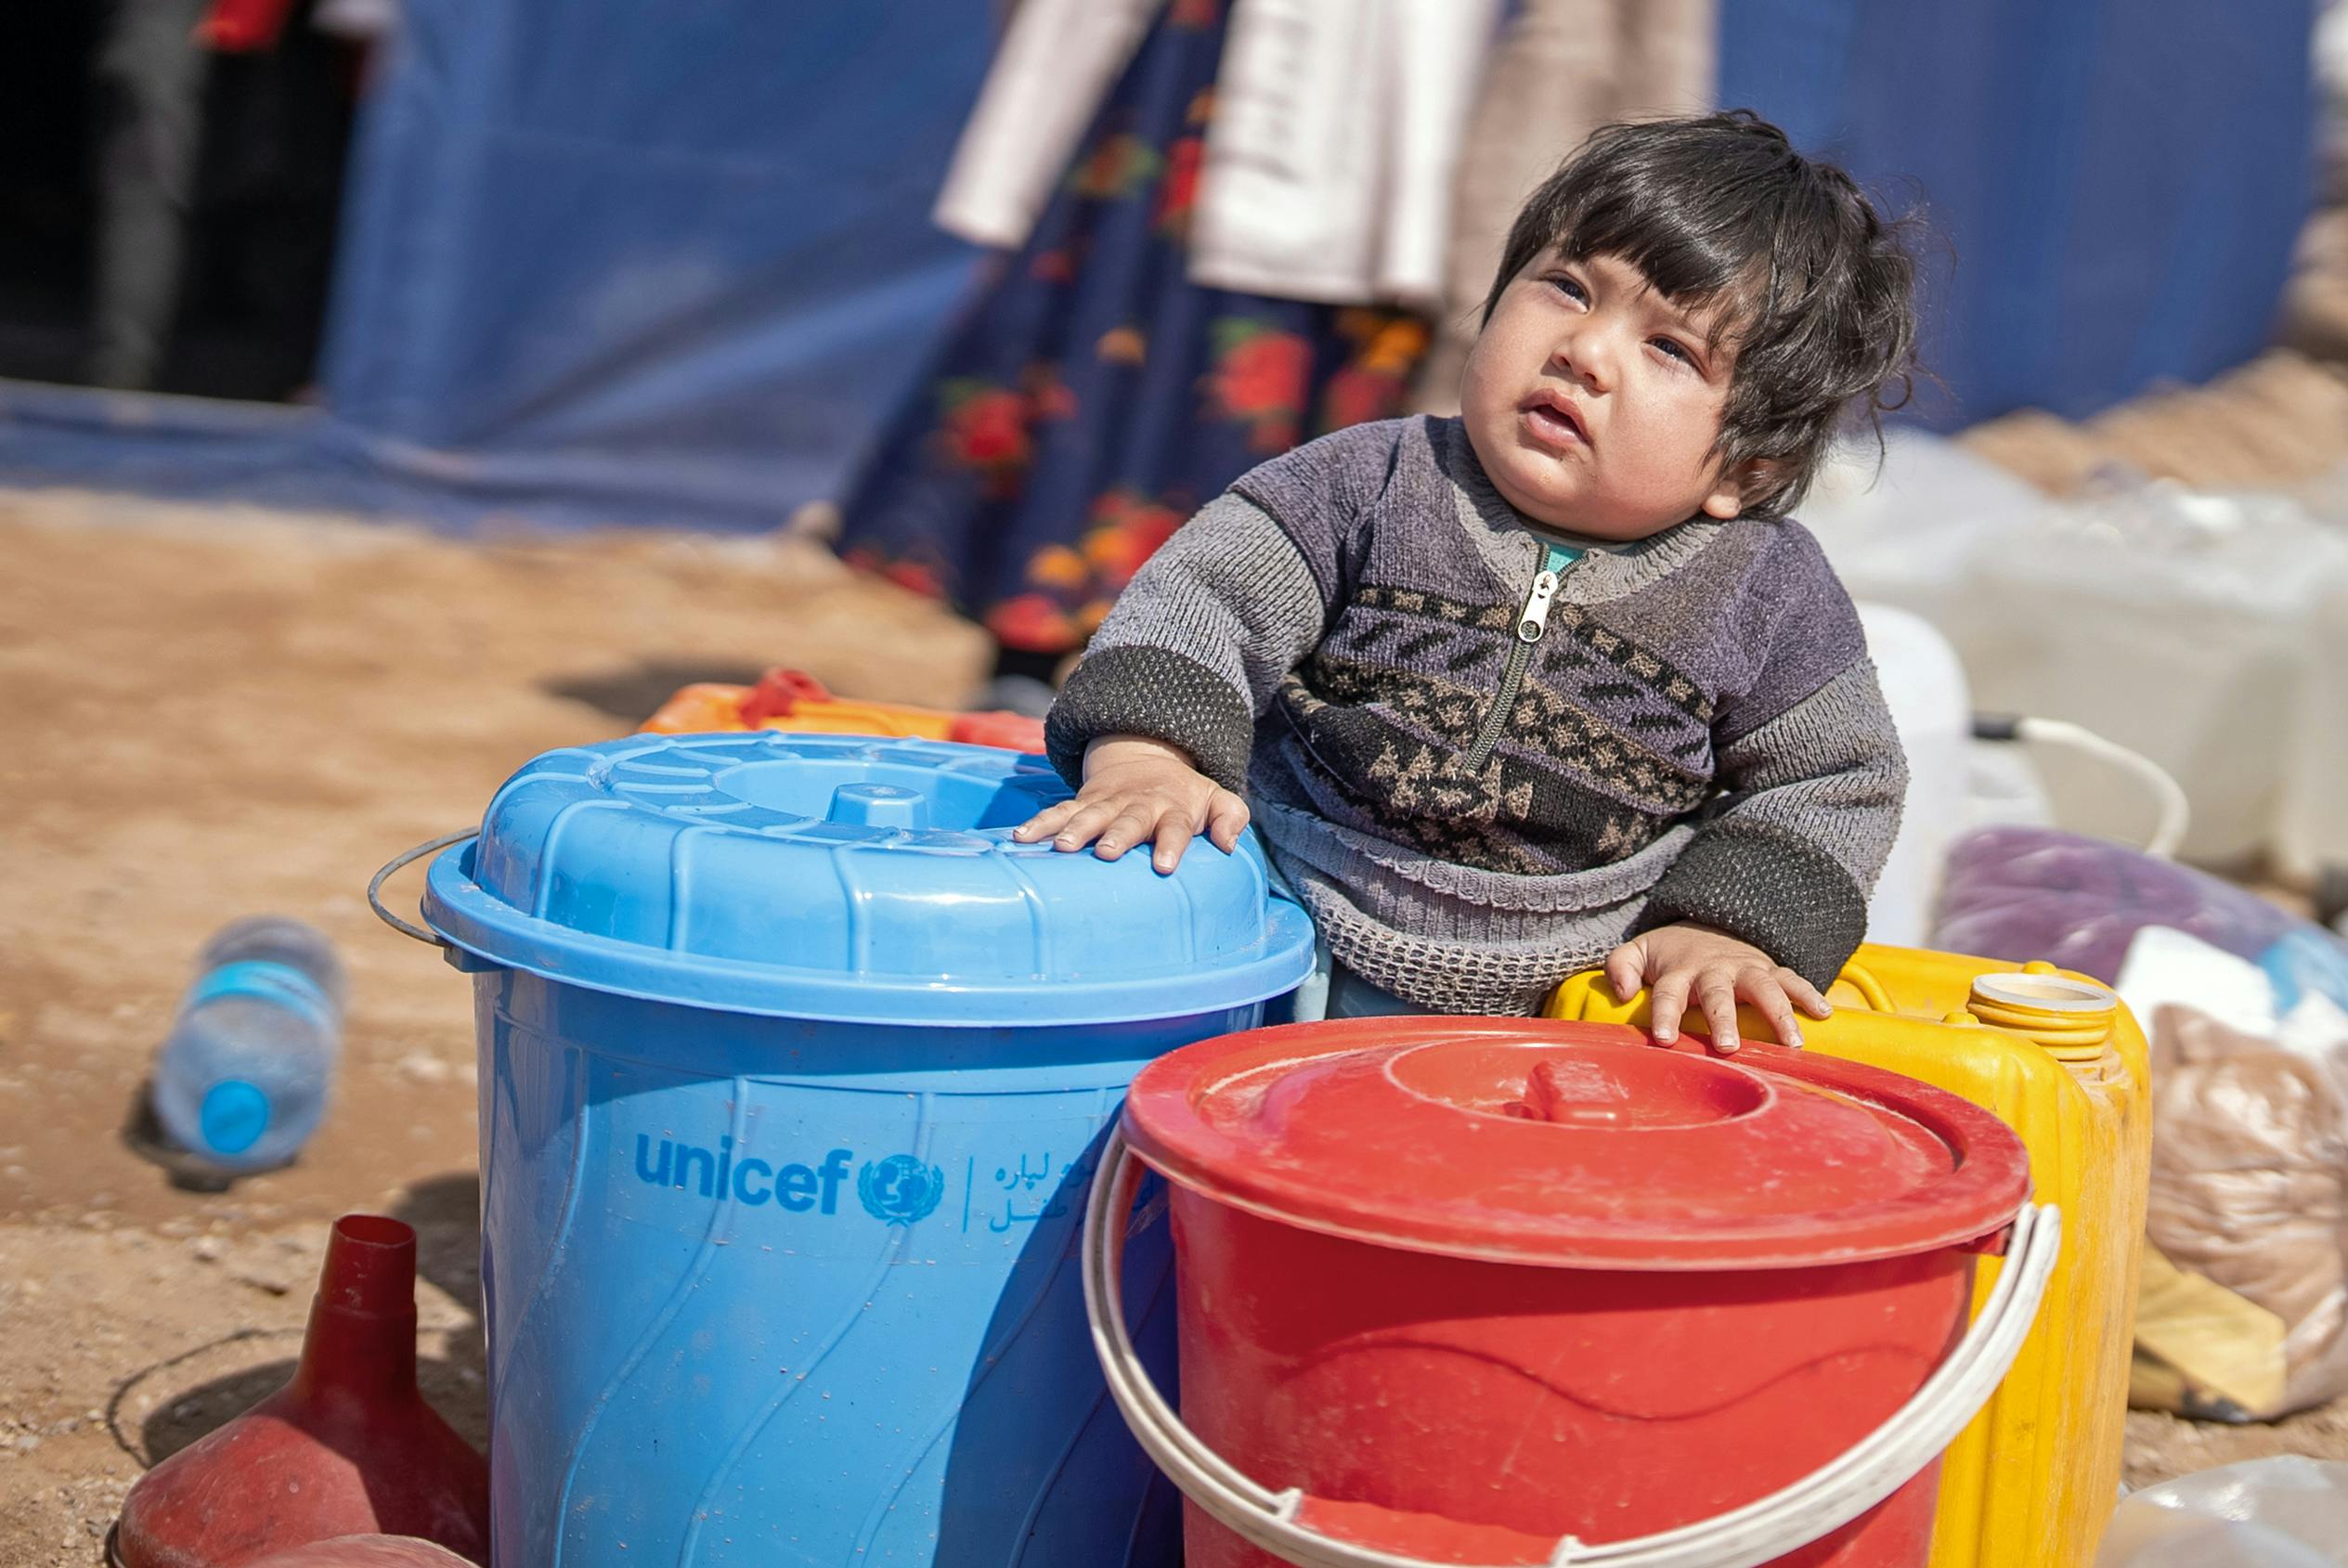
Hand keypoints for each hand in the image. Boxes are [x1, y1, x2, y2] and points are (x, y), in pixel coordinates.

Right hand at [1011, 735, 1249, 873]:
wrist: (1147, 756)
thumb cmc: (1185, 796)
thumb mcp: (1217, 798)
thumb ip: (1229, 817)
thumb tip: (1230, 844)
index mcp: (1173, 808)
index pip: (1175, 826)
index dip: (1171, 843)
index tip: (1165, 865)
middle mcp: (1138, 805)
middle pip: (1128, 820)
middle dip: (1116, 835)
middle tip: (1106, 852)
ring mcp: (1107, 802)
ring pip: (1089, 815)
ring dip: (1074, 829)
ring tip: (1059, 847)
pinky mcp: (1082, 803)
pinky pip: (1058, 811)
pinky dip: (1040, 822)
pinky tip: (1021, 837)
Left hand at [1602, 922, 1831, 1053]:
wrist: (1707, 925)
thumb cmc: (1670, 954)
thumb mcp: (1638, 952)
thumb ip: (1620, 967)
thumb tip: (1620, 990)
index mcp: (1680, 972)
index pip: (1668, 994)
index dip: (1665, 1015)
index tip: (1664, 1039)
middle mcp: (1714, 970)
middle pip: (1718, 995)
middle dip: (1724, 1020)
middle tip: (1728, 1048)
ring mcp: (1745, 968)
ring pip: (1765, 988)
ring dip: (1779, 1014)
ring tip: (1793, 1044)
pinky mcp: (1769, 969)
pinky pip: (1793, 979)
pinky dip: (1810, 994)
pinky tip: (1824, 1014)